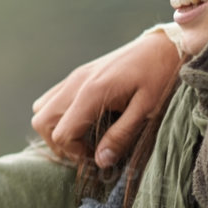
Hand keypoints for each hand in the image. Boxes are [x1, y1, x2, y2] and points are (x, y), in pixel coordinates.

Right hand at [30, 29, 181, 167]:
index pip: (62, 133)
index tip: (96, 156)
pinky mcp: (79, 75)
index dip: (75, 152)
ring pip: (41, 109)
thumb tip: (100, 162)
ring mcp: (74, 77)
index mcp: (92, 93)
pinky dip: (59, 115)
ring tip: (82, 138)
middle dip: (59, 144)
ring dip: (55, 129)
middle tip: (85, 151)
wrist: (166, 45)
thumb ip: (121, 135)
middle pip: (42, 122)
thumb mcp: (147, 109)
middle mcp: (76, 83)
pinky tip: (84, 121)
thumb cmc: (160, 76)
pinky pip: (52, 98)